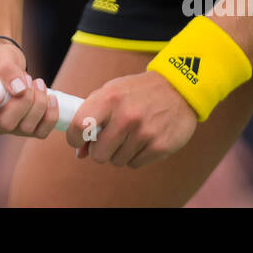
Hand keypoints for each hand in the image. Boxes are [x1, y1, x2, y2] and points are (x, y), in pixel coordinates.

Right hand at [0, 40, 59, 138]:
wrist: (7, 64)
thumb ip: (7, 69)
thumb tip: (19, 89)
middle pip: (3, 123)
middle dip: (23, 101)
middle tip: (28, 79)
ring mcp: (3, 127)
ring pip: (24, 128)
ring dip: (39, 105)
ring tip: (38, 82)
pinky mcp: (21, 129)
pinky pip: (39, 132)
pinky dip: (50, 117)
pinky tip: (51, 98)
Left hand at [65, 69, 198, 167]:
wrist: (178, 89)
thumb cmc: (137, 92)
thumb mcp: (112, 93)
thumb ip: (92, 117)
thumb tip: (80, 153)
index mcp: (110, 98)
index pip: (79, 126)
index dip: (74, 138)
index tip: (79, 140)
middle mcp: (126, 116)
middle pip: (98, 154)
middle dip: (100, 150)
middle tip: (110, 139)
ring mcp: (144, 133)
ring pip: (116, 161)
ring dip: (120, 152)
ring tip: (131, 135)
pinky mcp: (160, 146)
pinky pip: (135, 164)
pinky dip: (136, 156)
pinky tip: (144, 139)